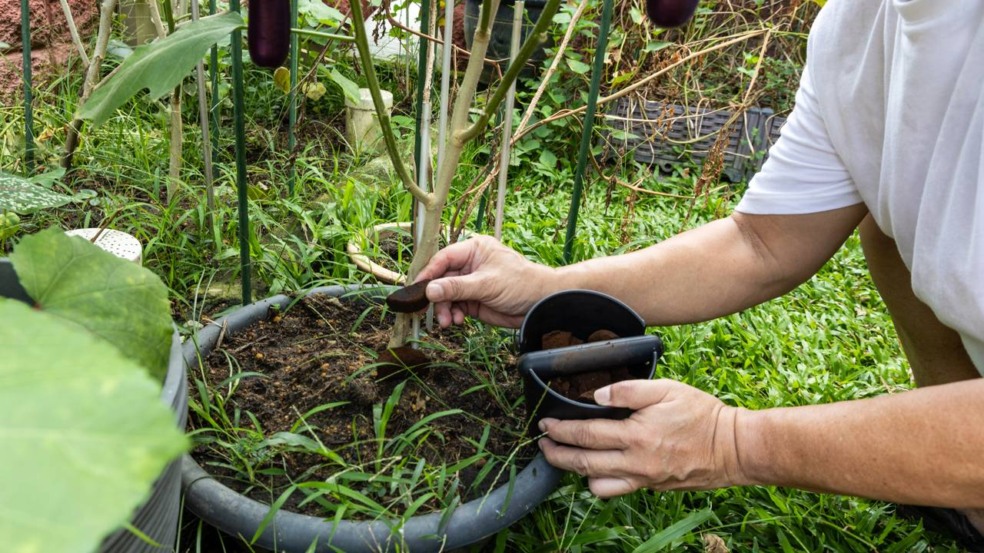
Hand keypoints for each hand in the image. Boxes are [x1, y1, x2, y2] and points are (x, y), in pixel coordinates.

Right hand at [415, 235, 553, 327]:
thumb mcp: (486, 284)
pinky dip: (453, 314)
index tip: (416, 288)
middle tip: (426, 311)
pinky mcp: (473, 300)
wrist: (540, 304)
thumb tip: (430, 290)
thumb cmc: (520, 284)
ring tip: (448, 322)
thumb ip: (457, 287)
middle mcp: (469, 264)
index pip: (443, 258)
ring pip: (446, 295)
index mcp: (474, 249)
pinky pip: (455, 306)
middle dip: (436, 296)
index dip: (428, 273)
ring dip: (444, 309)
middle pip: (441, 278)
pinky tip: (458, 321)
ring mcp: (471, 283)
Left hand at [537, 379, 745, 497]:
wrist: (733, 448)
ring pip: (596, 483)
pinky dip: (598, 483)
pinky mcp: (651, 486)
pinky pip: (616, 490)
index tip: (545, 424)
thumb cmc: (702, 415)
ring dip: (574, 470)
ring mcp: (643, 479)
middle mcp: (636, 463)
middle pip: (583, 463)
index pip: (586, 435)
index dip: (561, 430)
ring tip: (562, 456)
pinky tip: (594, 470)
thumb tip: (597, 396)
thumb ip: (629, 390)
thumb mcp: (666, 389)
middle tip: (542, 444)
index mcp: (636, 436)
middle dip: (557, 454)